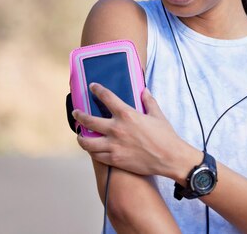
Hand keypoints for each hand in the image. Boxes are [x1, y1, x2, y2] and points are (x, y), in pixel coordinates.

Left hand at [73, 83, 193, 178]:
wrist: (169, 158)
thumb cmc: (165, 136)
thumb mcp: (157, 115)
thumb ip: (149, 102)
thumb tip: (144, 91)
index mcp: (127, 115)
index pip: (107, 97)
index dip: (97, 90)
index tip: (93, 87)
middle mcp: (117, 129)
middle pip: (89, 120)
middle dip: (79, 115)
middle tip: (76, 113)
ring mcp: (114, 145)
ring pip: (87, 142)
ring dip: (81, 138)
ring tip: (80, 135)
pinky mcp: (115, 159)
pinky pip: (96, 155)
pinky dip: (92, 151)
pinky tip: (92, 149)